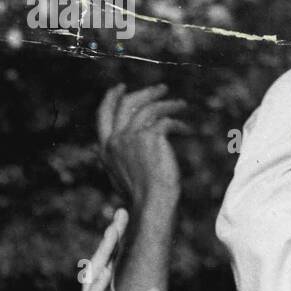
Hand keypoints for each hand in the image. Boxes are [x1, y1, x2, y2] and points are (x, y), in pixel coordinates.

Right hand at [62, 209, 160, 290]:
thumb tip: (157, 290)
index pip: (110, 268)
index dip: (116, 245)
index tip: (123, 220)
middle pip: (101, 267)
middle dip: (110, 240)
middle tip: (119, 213)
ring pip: (93, 281)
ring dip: (102, 256)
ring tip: (112, 233)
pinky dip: (97, 288)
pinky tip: (104, 270)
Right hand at [97, 83, 186, 205]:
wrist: (151, 202)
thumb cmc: (140, 195)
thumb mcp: (119, 174)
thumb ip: (116, 155)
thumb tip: (114, 141)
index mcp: (105, 149)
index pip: (103, 115)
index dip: (111, 98)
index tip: (121, 88)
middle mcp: (115, 140)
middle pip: (127, 104)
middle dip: (145, 93)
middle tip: (161, 89)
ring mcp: (131, 137)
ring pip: (151, 108)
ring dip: (168, 104)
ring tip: (181, 106)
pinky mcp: (150, 136)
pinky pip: (167, 122)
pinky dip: (179, 124)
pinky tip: (187, 130)